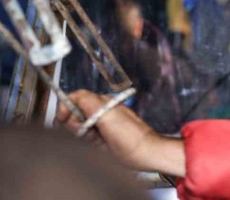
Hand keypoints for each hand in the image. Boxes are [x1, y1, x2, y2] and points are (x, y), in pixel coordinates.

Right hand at [56, 90, 185, 176]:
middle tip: (89, 133)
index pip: (75, 97)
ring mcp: (103, 124)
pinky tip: (100, 146)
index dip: (66, 107)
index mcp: (103, 102)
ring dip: (83, 136)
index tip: (62, 119)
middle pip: (75, 114)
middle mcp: (102, 110)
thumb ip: (89, 102)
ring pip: (79, 127)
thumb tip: (72, 96)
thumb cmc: (131, 137)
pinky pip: (87, 138)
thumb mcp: (107, 115)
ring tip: (98, 140)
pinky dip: (89, 143)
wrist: (145, 154)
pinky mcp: (103, 137)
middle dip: (76, 125)